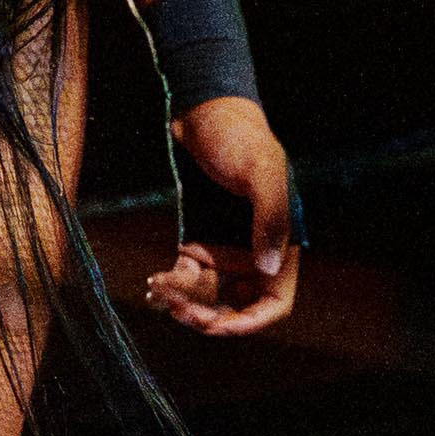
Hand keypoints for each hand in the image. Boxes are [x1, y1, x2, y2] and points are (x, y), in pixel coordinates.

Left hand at [139, 94, 298, 336]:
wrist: (201, 110)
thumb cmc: (238, 136)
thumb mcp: (260, 172)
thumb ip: (269, 218)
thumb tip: (268, 267)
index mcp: (280, 243)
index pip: (275, 302)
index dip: (251, 322)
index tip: (219, 325)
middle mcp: (253, 250)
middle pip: (235, 305)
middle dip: (208, 314)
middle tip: (178, 308)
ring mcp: (223, 245)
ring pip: (206, 293)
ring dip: (184, 298)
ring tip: (159, 286)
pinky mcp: (196, 236)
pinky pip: (187, 274)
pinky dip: (172, 283)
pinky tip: (155, 282)